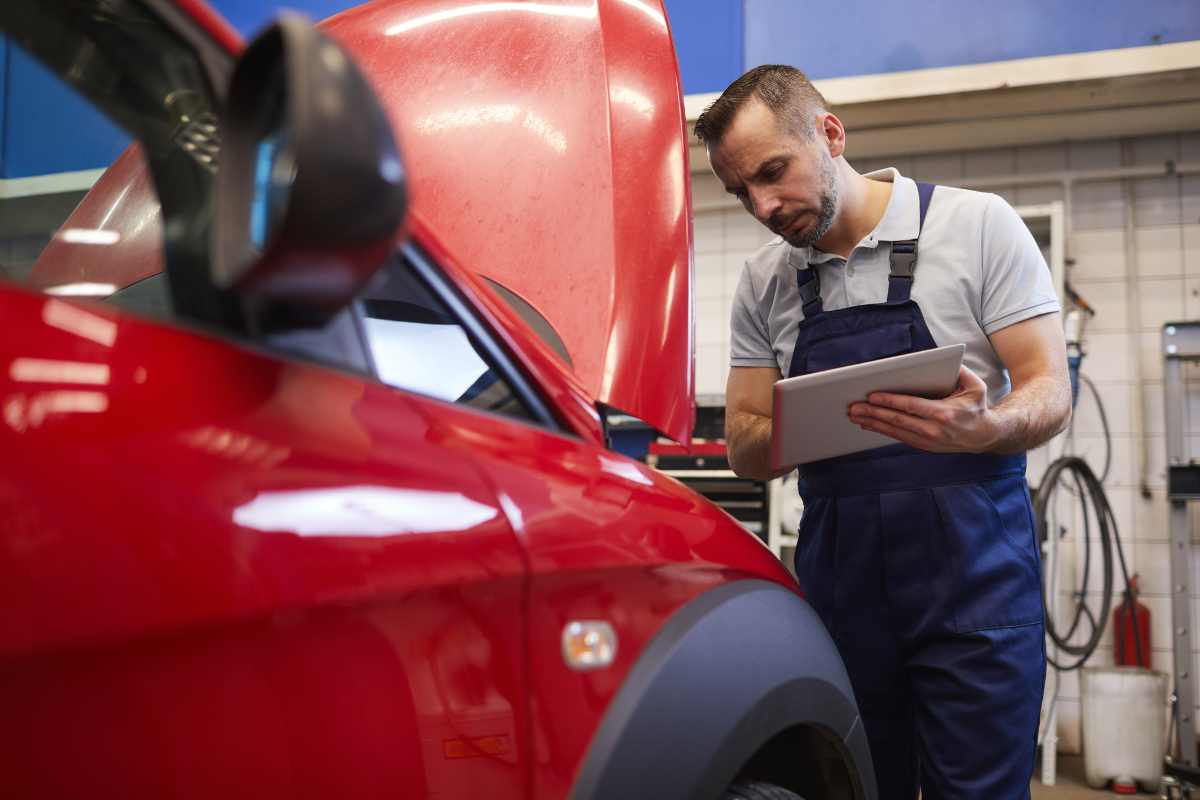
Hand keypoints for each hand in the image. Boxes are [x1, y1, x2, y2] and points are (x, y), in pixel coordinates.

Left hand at [847, 364, 1000, 452]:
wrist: (985, 436)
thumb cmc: (978, 407)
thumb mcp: (975, 386)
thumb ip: (960, 371)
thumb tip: (942, 359)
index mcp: (944, 413)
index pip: (911, 406)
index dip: (890, 401)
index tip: (872, 396)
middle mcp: (934, 429)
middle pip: (897, 420)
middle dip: (873, 413)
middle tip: (853, 408)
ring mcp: (928, 440)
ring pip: (894, 431)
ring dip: (872, 423)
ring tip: (854, 416)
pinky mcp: (924, 446)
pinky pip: (898, 438)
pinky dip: (882, 430)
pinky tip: (868, 424)